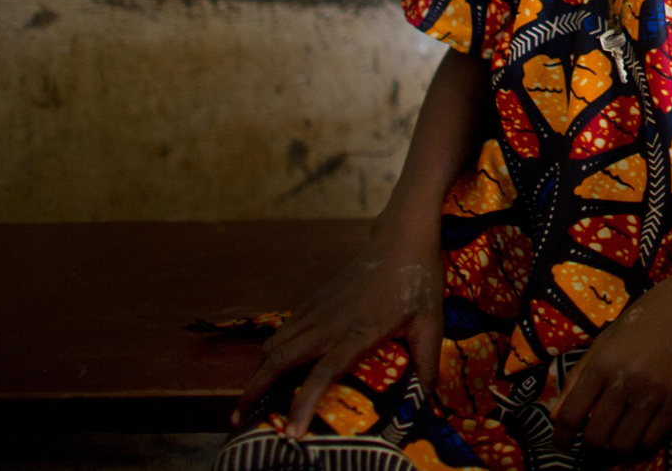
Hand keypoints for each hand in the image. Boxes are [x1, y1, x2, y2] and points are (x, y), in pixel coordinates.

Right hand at [232, 217, 443, 434]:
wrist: (401, 239)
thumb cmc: (418, 282)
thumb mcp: (431, 325)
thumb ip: (427, 364)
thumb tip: (424, 401)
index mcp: (359, 332)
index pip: (322, 374)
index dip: (303, 404)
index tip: (290, 431)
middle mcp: (330, 323)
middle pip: (279, 360)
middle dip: (255, 390)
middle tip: (240, 418)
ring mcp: (318, 310)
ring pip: (274, 344)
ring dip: (259, 371)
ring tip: (253, 399)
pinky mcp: (314, 300)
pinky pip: (283, 329)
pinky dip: (271, 350)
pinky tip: (272, 367)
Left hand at [551, 250, 671, 453]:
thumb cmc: (649, 313)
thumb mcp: (607, 337)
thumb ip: (579, 375)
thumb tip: (555, 414)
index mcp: (603, 362)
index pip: (571, 414)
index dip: (560, 437)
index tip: (560, 444)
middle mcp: (625, 380)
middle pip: (596, 436)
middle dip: (588, 445)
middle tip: (591, 441)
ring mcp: (654, 393)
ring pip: (624, 444)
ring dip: (614, 448)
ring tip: (615, 440)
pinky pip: (653, 439)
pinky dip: (641, 443)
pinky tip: (639, 434)